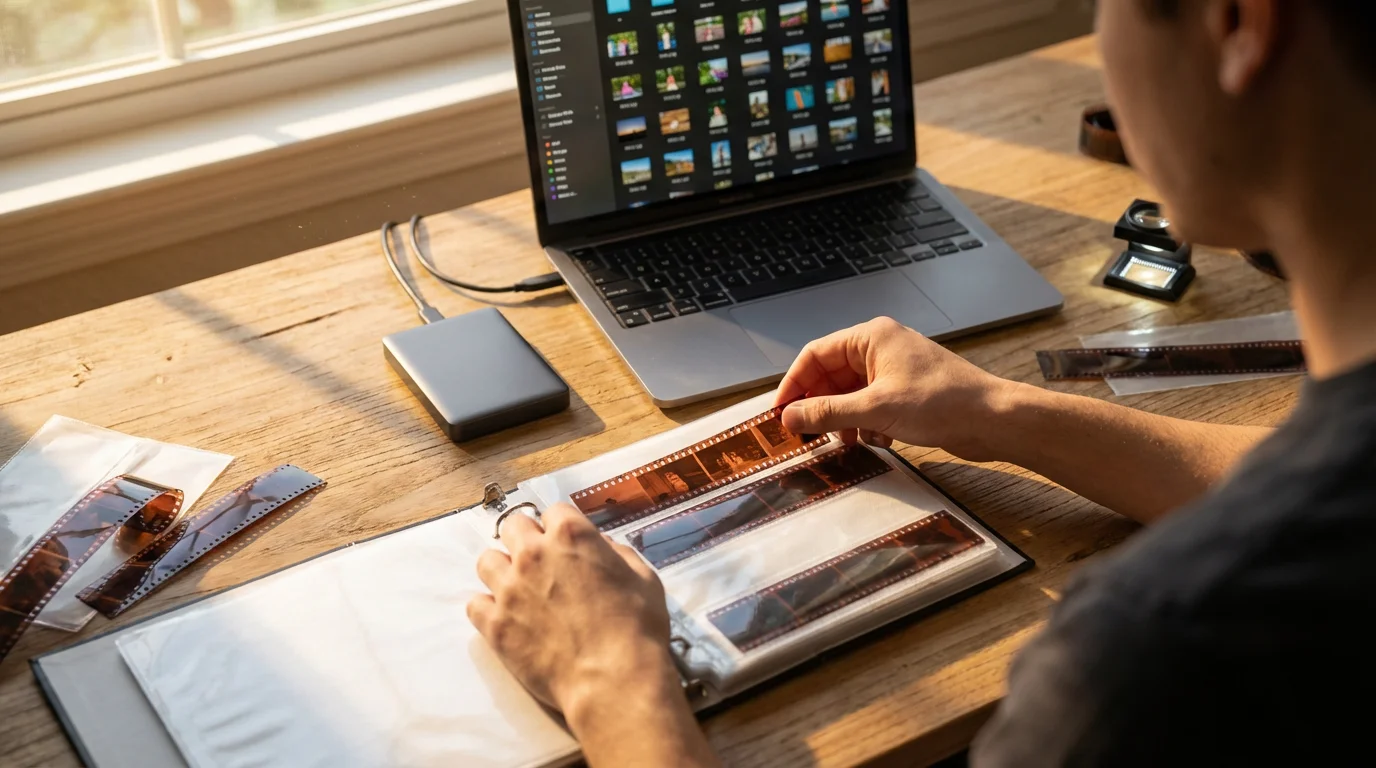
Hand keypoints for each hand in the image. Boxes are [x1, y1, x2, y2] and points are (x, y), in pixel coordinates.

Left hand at [467, 504, 677, 722]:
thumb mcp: (643, 578)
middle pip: (512, 526)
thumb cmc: (637, 628)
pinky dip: (488, 608)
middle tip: (540, 562)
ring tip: (518, 590)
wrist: (613, 679)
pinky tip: (506, 618)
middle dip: (525, 539)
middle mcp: (533, 553)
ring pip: (486, 561)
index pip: (554, 510)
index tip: (567, 543)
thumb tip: (600, 547)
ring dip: (502, 570)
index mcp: (571, 535)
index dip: (561, 527)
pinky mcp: (494, 624)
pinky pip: (474, 604)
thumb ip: (616, 554)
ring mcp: (508, 588)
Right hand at [774, 316, 1018, 461]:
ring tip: (848, 441)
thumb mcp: (875, 409)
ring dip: (844, 420)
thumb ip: (827, 413)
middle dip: (821, 406)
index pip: (815, 355)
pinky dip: (867, 425)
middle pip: (831, 376)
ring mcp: (895, 371)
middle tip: (807, 435)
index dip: (793, 384)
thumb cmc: (942, 402)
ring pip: (850, 395)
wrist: (993, 420)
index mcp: (870, 338)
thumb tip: (789, 418)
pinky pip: (871, 406)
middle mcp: (880, 349)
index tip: (780, 413)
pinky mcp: (907, 393)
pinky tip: (879, 441)